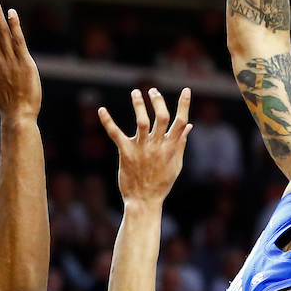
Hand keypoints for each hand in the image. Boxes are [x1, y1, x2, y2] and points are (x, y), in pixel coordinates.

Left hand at [99, 87, 191, 204]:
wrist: (144, 201)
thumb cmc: (161, 184)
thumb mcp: (176, 165)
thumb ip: (181, 144)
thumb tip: (189, 126)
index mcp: (171, 148)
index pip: (181, 122)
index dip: (184, 105)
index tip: (186, 90)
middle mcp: (157, 146)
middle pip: (161, 117)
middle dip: (158, 101)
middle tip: (153, 90)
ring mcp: (141, 149)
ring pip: (141, 121)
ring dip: (138, 104)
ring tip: (135, 93)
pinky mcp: (126, 153)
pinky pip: (115, 134)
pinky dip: (107, 121)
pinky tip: (101, 110)